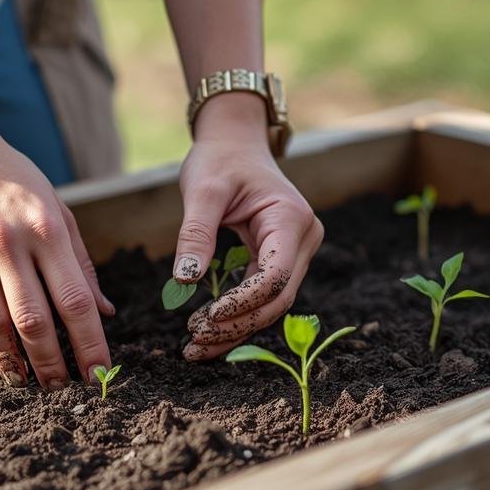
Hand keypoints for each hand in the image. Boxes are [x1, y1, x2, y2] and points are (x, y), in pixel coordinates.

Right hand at [0, 133, 113, 388]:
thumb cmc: (18, 184)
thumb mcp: (60, 212)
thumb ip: (81, 265)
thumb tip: (103, 312)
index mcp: (48, 231)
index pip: (75, 300)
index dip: (89, 342)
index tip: (101, 371)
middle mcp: (10, 245)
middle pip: (35, 320)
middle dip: (55, 362)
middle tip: (69, 389)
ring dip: (19, 362)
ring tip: (36, 384)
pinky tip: (9, 360)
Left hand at [175, 95, 322, 360]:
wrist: (236, 142)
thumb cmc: (220, 159)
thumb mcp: (202, 190)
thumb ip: (196, 234)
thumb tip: (185, 280)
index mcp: (291, 220)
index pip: (275, 276)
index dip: (243, 302)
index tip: (204, 318)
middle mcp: (304, 239)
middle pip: (279, 298)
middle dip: (238, 325)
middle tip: (195, 344)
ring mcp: (297, 251)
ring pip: (273, 303)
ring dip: (238, 328)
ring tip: (197, 347)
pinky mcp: (283, 258)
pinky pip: (265, 294)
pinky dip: (239, 314)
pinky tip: (210, 331)